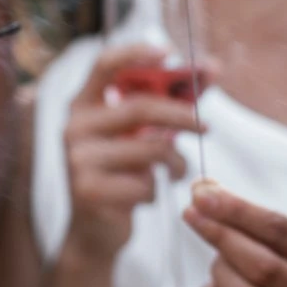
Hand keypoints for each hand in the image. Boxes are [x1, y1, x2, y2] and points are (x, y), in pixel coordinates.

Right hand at [62, 45, 203, 261]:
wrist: (93, 234)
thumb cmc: (121, 175)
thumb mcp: (137, 136)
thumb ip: (167, 103)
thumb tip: (212, 68)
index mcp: (82, 106)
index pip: (105, 65)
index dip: (136, 53)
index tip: (169, 53)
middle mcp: (74, 127)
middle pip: (142, 108)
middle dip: (183, 116)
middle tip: (207, 127)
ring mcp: (78, 159)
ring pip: (151, 149)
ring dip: (176, 163)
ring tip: (179, 172)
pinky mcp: (89, 191)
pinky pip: (145, 183)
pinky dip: (156, 191)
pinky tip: (145, 198)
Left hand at [186, 182, 286, 286]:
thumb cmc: (285, 261)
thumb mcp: (279, 234)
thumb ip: (244, 212)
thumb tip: (202, 190)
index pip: (280, 229)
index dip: (237, 210)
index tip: (202, 194)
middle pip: (262, 267)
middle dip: (221, 236)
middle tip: (193, 215)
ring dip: (220, 271)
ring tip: (221, 261)